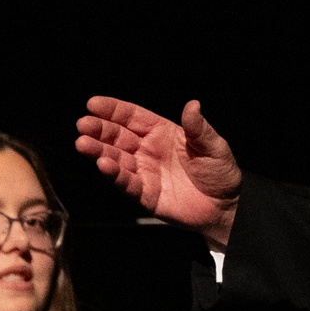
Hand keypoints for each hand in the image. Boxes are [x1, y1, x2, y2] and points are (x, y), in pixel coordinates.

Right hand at [77, 96, 244, 243]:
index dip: (113, 110)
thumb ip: (199, 128)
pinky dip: (115, 175)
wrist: (226, 207)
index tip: (93, 103)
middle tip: (83, 124)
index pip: (132, 117)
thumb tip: (192, 104)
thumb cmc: (219, 173)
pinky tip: (103, 165)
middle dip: (99, 130)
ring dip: (99, 151)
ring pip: (116, 159)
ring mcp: (144, 172)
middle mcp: (148, 150)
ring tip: (83, 144)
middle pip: (117, 136)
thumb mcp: (214, 146)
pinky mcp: (145, 194)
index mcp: (161, 132)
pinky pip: (127, 183)